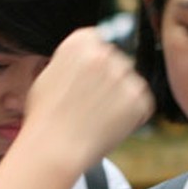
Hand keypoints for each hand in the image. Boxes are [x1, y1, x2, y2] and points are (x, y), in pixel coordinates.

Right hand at [24, 29, 153, 169]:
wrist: (54, 148)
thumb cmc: (45, 117)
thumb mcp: (50, 74)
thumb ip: (72, 61)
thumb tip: (89, 57)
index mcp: (80, 42)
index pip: (99, 41)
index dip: (94, 64)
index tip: (89, 80)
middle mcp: (104, 53)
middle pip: (117, 61)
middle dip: (110, 80)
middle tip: (93, 104)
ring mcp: (124, 75)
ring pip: (131, 82)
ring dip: (122, 97)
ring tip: (99, 117)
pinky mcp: (139, 98)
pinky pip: (141, 103)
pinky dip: (132, 116)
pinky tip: (110, 126)